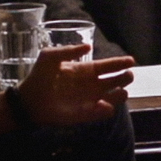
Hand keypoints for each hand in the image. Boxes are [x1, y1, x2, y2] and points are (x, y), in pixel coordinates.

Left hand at [14, 45, 134, 125]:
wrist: (29, 99)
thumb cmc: (40, 76)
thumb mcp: (50, 57)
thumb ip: (68, 50)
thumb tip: (89, 46)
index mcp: (86, 70)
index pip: (108, 66)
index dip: (120, 63)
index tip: (131, 61)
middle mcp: (92, 85)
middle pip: (116, 81)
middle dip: (125, 78)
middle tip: (128, 75)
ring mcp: (90, 100)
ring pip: (113, 98)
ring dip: (120, 95)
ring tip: (122, 92)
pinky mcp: (85, 114)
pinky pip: (101, 113)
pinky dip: (106, 110)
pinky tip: (105, 105)